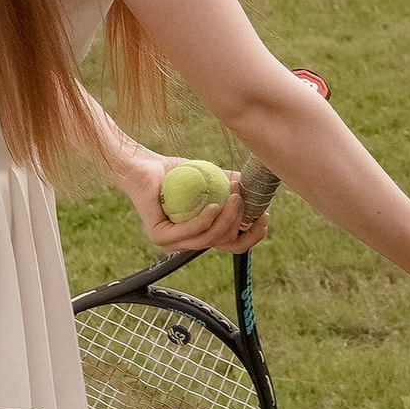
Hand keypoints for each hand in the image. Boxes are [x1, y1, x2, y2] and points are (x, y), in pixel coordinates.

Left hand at [115, 156, 269, 257]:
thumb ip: (233, 186)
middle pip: (225, 244)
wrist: (144, 164)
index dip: (252, 235)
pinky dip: (205, 220)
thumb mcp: (213, 178)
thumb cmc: (177, 171)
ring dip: (226, 219)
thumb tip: (261, 190)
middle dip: (241, 225)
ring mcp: (172, 242)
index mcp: (202, 233)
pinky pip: (189, 232)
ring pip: (208, 239)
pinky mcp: (159, 235)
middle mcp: (188, 242)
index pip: (233, 244)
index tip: (264, 218)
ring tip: (233, 197)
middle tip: (245, 202)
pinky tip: (214, 205)